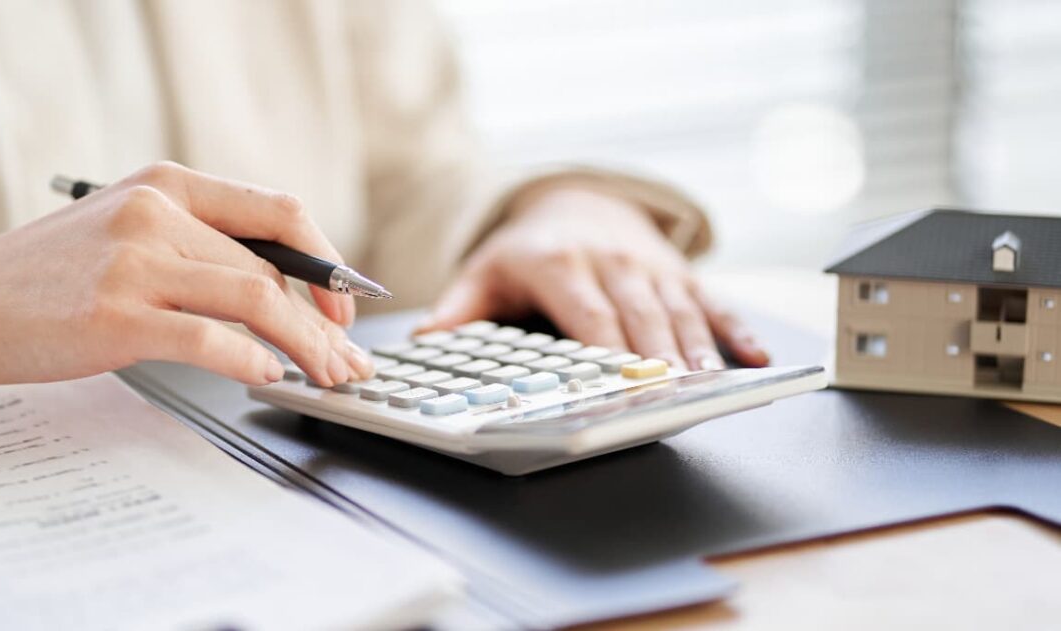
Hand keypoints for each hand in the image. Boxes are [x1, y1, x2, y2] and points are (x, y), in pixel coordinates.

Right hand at [0, 162, 373, 386]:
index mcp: (167, 183)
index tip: (344, 307)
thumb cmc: (49, 273)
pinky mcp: (114, 315)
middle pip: (272, 269)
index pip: (280, 212)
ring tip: (324, 378)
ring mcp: (134, 263)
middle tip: (345, 362)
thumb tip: (278, 287)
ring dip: (304, 346)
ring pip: (255, 299)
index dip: (326, 263)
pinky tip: (268, 377)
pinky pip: (209, 339)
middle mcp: (156, 212)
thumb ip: (194, 241)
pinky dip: (252, 361)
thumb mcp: (126, 227)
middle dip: (322, 324)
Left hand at [422, 185, 768, 368]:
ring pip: (677, 309)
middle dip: (656, 355)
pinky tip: (756, 356)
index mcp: (559, 263)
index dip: (604, 347)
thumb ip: (461, 306)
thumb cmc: (530, 249)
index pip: (585, 312)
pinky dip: (735, 329)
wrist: (577, 200)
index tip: (616, 380)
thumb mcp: (487, 270)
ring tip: (708, 382)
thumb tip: (427, 340)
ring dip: (696, 347)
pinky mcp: (678, 271)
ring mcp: (649, 265)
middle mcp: (610, 260)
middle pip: (638, 314)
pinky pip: (711, 300)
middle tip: (671, 393)